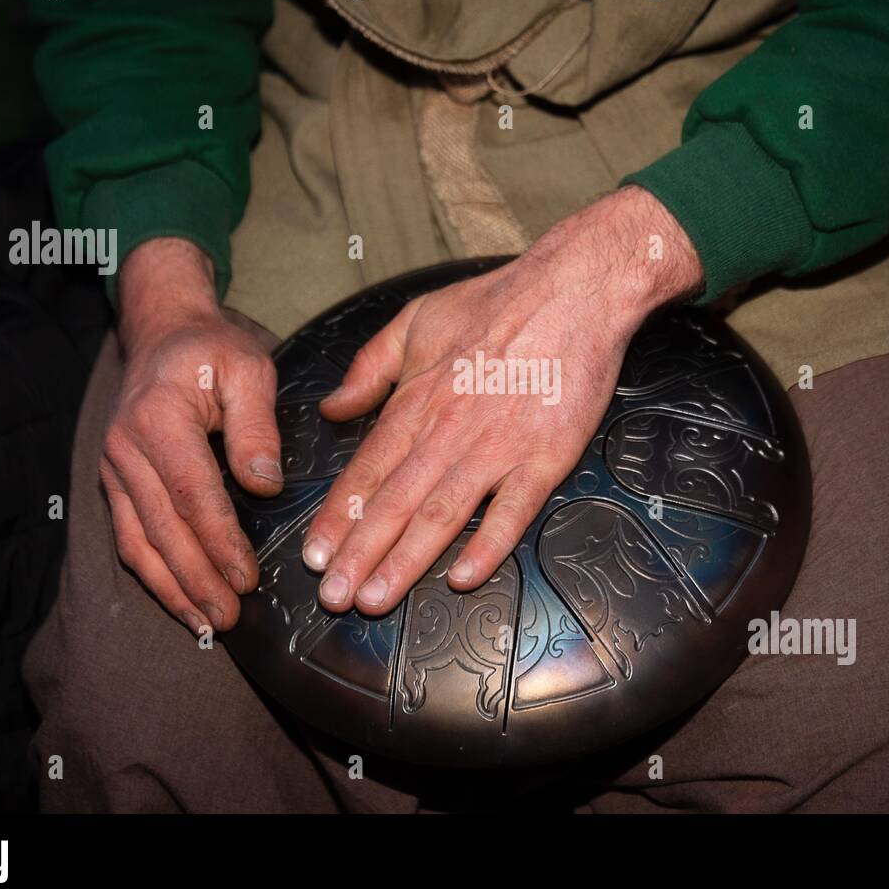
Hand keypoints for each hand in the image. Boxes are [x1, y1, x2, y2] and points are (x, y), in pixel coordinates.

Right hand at [100, 238, 282, 634]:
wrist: (162, 333)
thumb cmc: (211, 350)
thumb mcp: (248, 370)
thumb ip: (256, 428)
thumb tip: (265, 486)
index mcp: (159, 419)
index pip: (192, 494)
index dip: (219, 542)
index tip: (248, 578)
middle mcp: (125, 448)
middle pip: (162, 528)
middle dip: (197, 580)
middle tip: (230, 619)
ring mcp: (114, 468)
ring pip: (138, 542)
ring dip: (172, 589)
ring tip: (207, 624)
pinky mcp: (115, 482)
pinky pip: (129, 536)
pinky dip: (152, 575)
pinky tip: (179, 602)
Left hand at [300, 186, 704, 614]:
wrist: (574, 289)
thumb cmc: (496, 302)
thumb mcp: (416, 319)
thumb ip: (370, 367)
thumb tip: (333, 407)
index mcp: (417, 399)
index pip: (366, 470)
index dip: (338, 517)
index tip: (315, 555)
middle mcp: (449, 429)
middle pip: (395, 503)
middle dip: (359, 554)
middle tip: (334, 598)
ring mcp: (498, 446)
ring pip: (442, 513)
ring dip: (406, 560)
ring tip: (377, 599)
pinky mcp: (545, 456)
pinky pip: (512, 509)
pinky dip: (487, 544)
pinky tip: (462, 576)